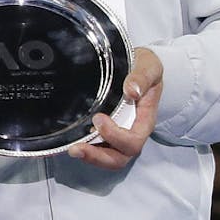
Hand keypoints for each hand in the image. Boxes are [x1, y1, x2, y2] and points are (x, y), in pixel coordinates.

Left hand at [71, 47, 161, 168]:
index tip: (98, 118)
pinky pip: (98, 148)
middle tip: (77, 148)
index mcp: (144, 119)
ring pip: (109, 157)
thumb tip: (131, 91)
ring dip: (91, 157)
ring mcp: (119, 132)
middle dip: (99, 156)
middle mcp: (132, 130)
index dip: (116, 136)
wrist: (135, 62)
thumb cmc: (143, 66)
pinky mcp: (105, 129)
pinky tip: (71, 143)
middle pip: (120, 156)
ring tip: (72, 150)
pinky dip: (86, 149)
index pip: (134, 140)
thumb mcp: (148, 66)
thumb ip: (142, 77)